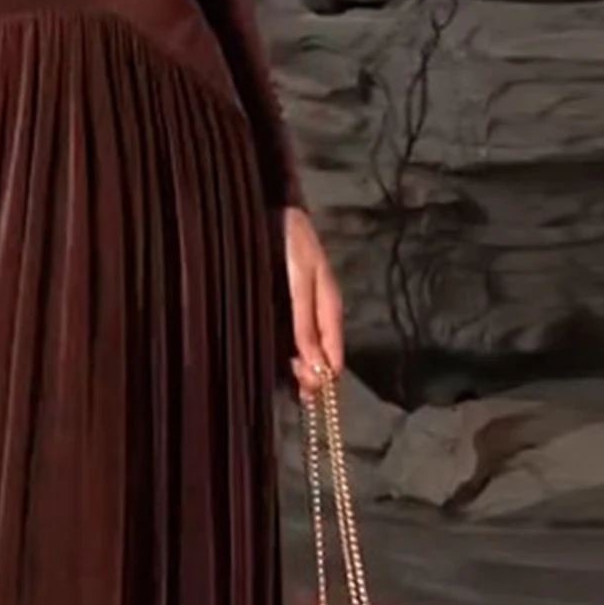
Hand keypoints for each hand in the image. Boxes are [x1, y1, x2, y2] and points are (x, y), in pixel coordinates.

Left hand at [283, 206, 344, 395]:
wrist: (268, 208)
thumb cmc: (288, 241)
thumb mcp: (299, 282)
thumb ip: (304, 322)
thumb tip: (318, 364)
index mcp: (329, 304)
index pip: (335, 350)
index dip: (325, 373)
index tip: (315, 395)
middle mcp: (317, 309)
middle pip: (320, 350)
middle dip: (312, 373)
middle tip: (300, 396)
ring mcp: (300, 306)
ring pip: (303, 345)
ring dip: (298, 364)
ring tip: (289, 385)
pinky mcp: (282, 302)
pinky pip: (287, 333)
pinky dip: (285, 349)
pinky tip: (278, 361)